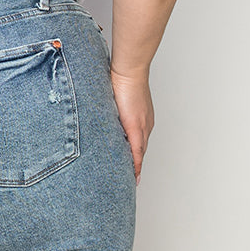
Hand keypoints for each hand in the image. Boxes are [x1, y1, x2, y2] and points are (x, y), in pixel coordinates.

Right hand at [109, 68, 153, 183]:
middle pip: (141, 150)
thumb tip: (104, 111)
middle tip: (131, 178)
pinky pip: (137, 151)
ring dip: (135, 166)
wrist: (128, 71)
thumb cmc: (121, 79)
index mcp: (142, 118)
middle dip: (136, 164)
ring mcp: (142, 127)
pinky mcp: (136, 128)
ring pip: (140, 153)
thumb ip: (113, 109)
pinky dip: (136, 164)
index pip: (140, 142)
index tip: (132, 166)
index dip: (136, 155)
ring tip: (129, 180)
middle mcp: (145, 124)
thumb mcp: (116, 98)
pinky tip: (133, 174)